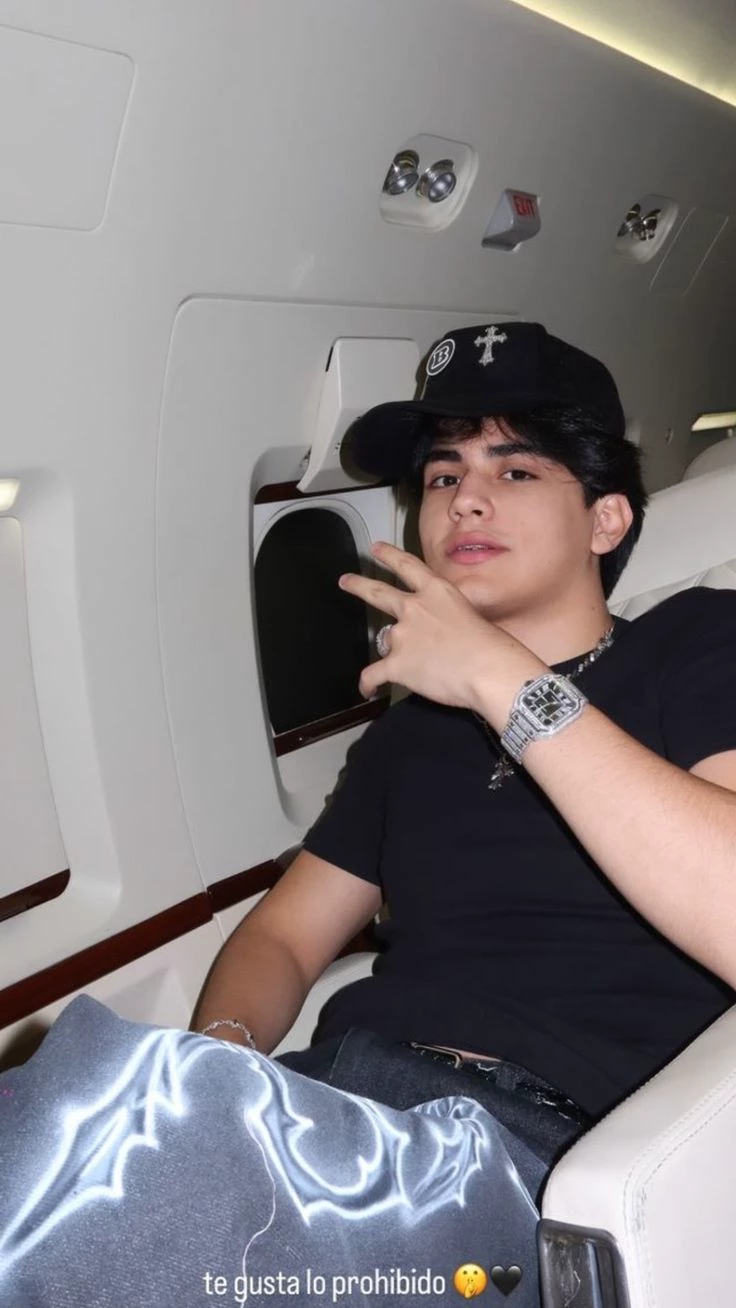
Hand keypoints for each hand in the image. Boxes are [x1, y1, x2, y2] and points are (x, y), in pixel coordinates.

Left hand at [339, 542, 542, 715]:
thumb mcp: (471, 615)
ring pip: (384, 641)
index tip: (376, 548)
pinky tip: (367, 690)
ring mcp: (402, 635)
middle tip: (345, 581)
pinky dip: (368, 684)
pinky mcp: (396, 664)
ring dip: (390, 651)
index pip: (407, 566)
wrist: (488, 669)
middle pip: (379, 592)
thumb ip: (448, 617)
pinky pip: (372, 675)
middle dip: (359, 585)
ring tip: (395, 666)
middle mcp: (414, 608)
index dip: (390, 555)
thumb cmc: (491, 646)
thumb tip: (441, 635)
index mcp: (436, 592)